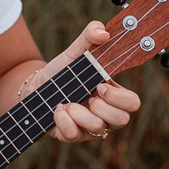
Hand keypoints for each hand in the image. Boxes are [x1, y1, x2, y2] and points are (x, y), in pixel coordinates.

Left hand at [37, 21, 140, 143]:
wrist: (35, 88)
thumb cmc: (61, 73)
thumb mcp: (74, 52)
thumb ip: (89, 37)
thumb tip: (103, 32)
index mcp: (112, 95)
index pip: (133, 103)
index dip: (120, 97)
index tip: (100, 85)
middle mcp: (105, 114)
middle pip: (122, 120)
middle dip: (102, 107)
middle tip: (88, 96)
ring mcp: (89, 128)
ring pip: (97, 128)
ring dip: (78, 112)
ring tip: (67, 102)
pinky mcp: (72, 136)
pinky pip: (74, 135)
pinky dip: (63, 120)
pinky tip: (57, 110)